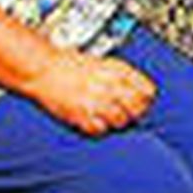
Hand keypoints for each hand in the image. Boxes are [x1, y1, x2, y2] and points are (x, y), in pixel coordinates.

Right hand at [25, 49, 155, 136]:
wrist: (45, 69)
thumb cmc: (70, 64)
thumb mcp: (104, 62)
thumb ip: (123, 75)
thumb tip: (140, 89)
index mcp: (117, 70)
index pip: (147, 90)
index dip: (146, 98)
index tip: (143, 101)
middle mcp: (110, 86)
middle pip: (137, 109)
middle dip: (135, 113)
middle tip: (128, 113)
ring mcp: (97, 102)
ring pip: (121, 122)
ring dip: (116, 121)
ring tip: (108, 116)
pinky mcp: (82, 116)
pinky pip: (100, 130)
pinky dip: (99, 128)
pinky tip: (94, 119)